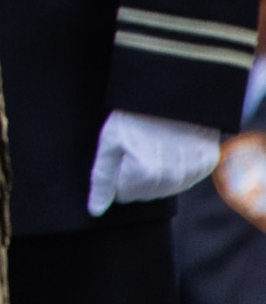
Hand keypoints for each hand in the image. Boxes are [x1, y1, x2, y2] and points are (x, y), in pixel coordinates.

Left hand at [90, 112, 223, 213]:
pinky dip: (178, 169)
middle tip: (138, 149)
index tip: (121, 154)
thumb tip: (96, 211)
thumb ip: (102, 179)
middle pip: (146, 195)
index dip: (118, 176)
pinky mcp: (208, 162)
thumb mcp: (109, 142)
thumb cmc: (133, 115)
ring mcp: (193, 170)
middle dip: (136, 178)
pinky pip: (188, 179)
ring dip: (158, 176)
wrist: (170, 91)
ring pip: (168, 189)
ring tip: (154, 147)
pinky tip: (172, 149)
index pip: (124, 196)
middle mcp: (173, 177)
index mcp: (145, 173)